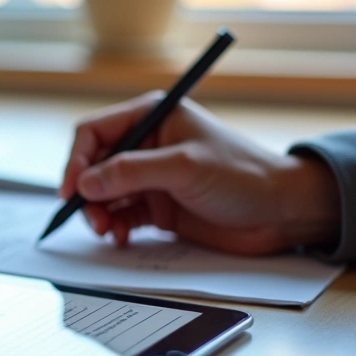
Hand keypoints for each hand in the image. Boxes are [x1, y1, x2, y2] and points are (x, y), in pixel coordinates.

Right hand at [59, 92, 341, 254]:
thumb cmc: (245, 176)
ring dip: (98, 214)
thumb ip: (132, 172)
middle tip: (93, 219)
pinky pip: (121, 215)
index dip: (77, 161)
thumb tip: (86, 183)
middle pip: (94, 166)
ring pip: (103, 194)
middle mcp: (147, 145)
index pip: (94, 132)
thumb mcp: (185, 167)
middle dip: (87, 193)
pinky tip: (122, 237)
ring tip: (109, 232)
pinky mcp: (157, 206)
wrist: (283, 212)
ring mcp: (151, 177)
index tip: (72, 191)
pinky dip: (115, 227)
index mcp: (153, 117)